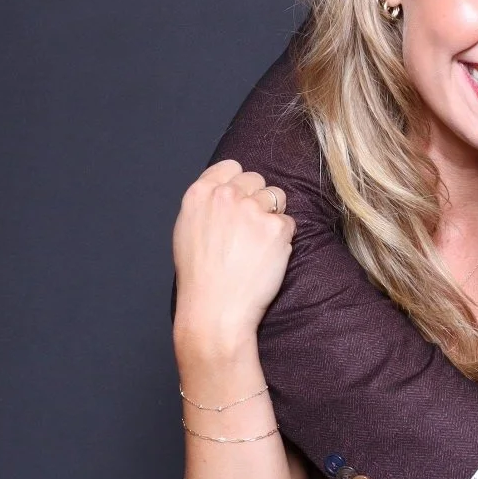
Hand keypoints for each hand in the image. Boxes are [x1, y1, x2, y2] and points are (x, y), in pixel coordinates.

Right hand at [171, 159, 293, 352]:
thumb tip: (226, 193)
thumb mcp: (187, 231)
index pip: (231, 167)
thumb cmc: (200, 279)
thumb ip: (206, 205)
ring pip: (277, 197)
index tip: (240, 200)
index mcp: (199, 194)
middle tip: (249, 231)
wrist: (215, 311)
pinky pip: (289, 223)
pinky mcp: (276, 227)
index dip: (239, 184)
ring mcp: (252, 210)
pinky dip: (283, 240)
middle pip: (256, 179)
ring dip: (273, 216)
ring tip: (258, 246)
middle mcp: (225, 196)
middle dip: (258, 199)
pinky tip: (267, 258)